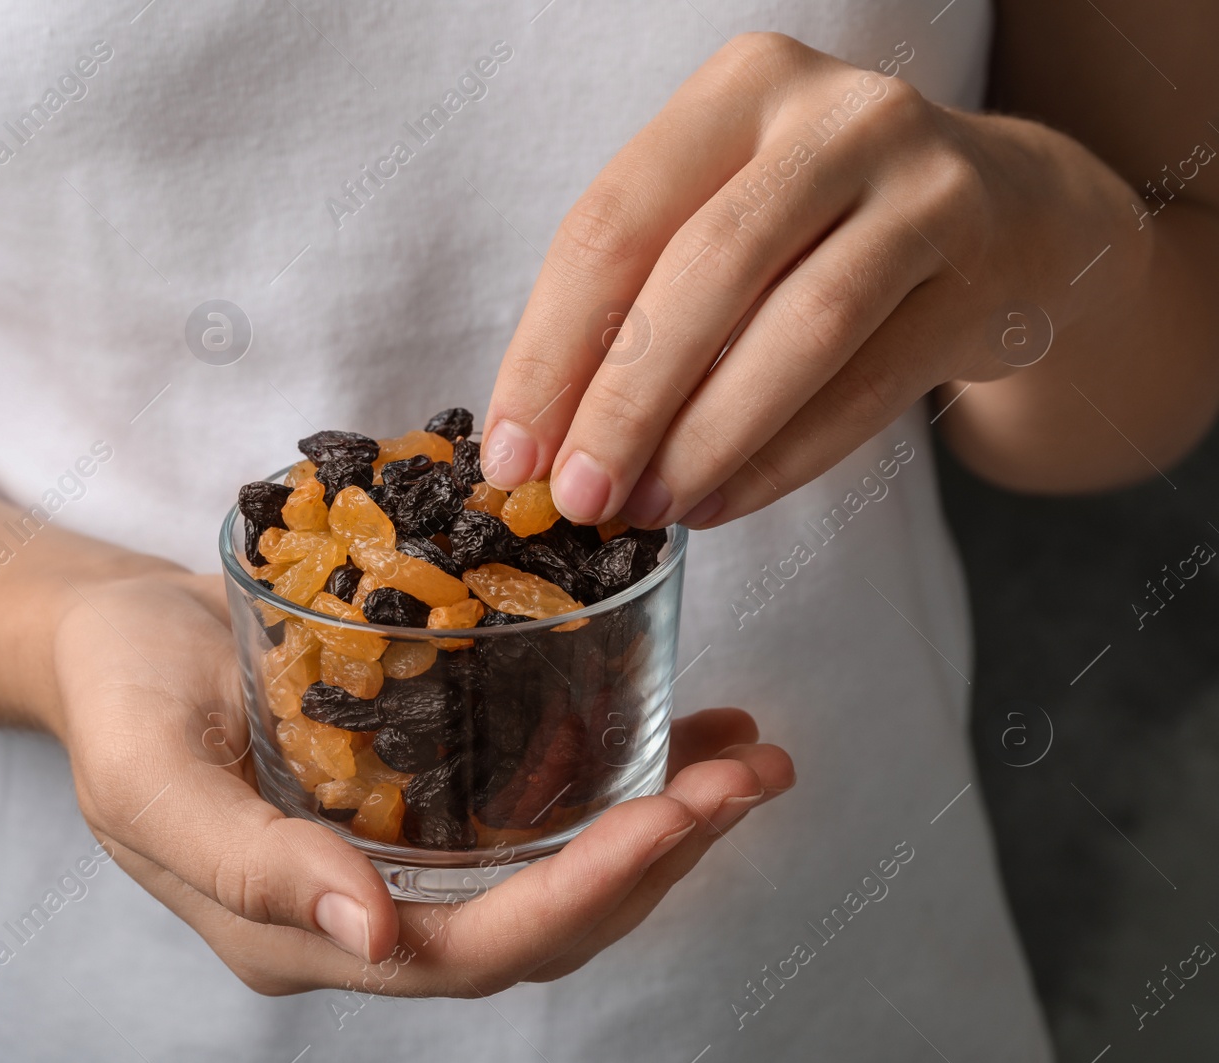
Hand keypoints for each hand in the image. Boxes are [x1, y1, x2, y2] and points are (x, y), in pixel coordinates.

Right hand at [53, 571, 792, 994]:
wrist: (105, 636)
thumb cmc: (114, 699)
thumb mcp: (151, 780)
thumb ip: (252, 868)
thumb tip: (378, 939)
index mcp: (312, 934)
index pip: (477, 950)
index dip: (584, 895)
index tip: (672, 817)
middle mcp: (377, 913)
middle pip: (546, 920)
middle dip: (658, 860)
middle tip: (749, 778)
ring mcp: (405, 857)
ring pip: (560, 869)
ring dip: (662, 824)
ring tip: (747, 758)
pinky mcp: (422, 793)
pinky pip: (535, 804)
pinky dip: (617, 772)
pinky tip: (679, 726)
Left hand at [480, 32, 1136, 525]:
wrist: (1015, 216)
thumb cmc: (822, 228)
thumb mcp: (726, 218)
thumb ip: (639, 301)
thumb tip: (545, 442)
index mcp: (740, 87)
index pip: (612, 224)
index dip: (549, 350)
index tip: (510, 456)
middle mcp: (836, 117)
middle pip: (703, 271)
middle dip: (624, 404)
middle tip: (577, 499)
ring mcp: (927, 182)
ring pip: (796, 329)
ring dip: (705, 440)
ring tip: (648, 512)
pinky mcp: (984, 267)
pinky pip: (868, 387)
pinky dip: (782, 460)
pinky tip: (722, 503)